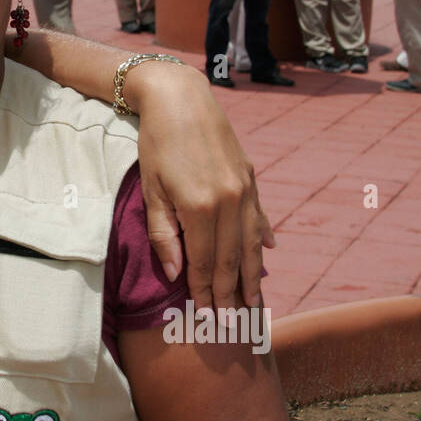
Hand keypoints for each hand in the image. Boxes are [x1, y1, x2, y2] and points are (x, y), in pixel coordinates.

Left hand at [130, 63, 273, 309]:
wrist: (180, 98)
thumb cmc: (156, 144)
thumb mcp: (151, 190)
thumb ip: (164, 235)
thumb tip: (177, 274)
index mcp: (199, 208)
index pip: (205, 263)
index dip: (205, 291)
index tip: (206, 315)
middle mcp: (228, 202)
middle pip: (232, 259)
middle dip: (231, 293)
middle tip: (233, 322)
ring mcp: (244, 189)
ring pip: (251, 243)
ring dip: (253, 275)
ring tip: (255, 301)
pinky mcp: (250, 177)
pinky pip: (259, 216)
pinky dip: (263, 238)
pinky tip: (269, 254)